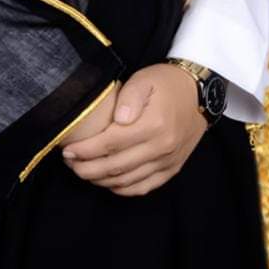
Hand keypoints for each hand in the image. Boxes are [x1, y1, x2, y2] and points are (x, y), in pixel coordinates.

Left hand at [59, 63, 207, 196]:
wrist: (200, 94)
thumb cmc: (167, 83)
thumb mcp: (146, 79)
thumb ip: (130, 96)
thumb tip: (118, 119)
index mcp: (153, 125)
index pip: (111, 144)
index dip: (86, 150)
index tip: (68, 150)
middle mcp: (161, 147)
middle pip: (116, 167)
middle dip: (87, 168)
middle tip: (70, 163)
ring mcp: (167, 162)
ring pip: (127, 181)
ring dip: (101, 180)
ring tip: (83, 171)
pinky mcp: (172, 169)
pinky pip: (143, 187)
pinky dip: (122, 189)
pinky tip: (107, 181)